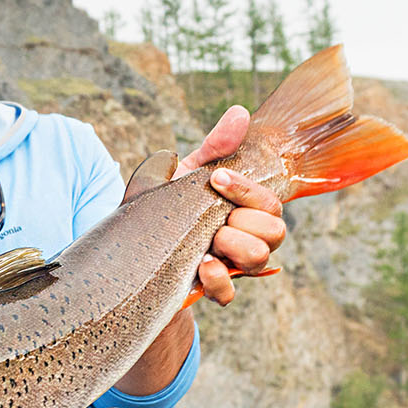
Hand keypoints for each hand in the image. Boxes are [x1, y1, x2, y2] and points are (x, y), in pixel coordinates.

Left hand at [175, 106, 285, 305]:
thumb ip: (213, 147)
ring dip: (235, 247)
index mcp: (244, 211)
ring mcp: (230, 266)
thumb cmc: (165, 207)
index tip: (216, 177)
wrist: (131, 249)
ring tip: (207, 242)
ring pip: (260, 259)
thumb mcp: (184, 175)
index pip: (270, 202)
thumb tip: (239, 113)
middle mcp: (245, 239)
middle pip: (276, 232)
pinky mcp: (209, 290)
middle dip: (244, 220)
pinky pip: (229, 295)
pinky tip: (202, 265)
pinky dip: (218, 279)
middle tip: (214, 216)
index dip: (247, 190)